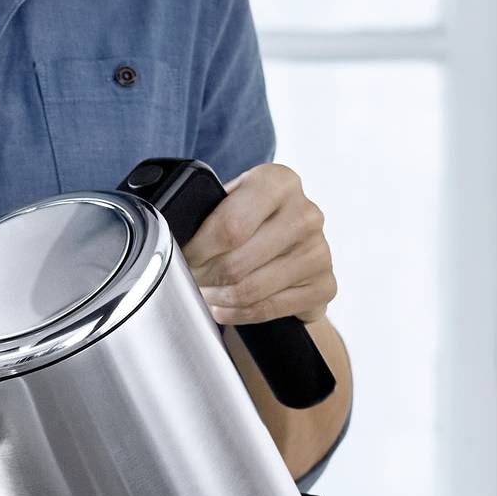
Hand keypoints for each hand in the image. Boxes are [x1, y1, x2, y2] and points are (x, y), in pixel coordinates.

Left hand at [185, 163, 335, 326]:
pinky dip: (237, 313)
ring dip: (217, 297)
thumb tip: (171, 235)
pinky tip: (224, 306)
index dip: (198, 250)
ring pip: (249, 290)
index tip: (183, 257)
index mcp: (279, 182)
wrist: (292, 244)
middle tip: (190, 278)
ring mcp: (319, 252)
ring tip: (205, 292)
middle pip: (236, 263)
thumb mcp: (230, 199)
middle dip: (203, 276)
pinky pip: (267, 310)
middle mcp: (306, 214)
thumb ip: (206, 210)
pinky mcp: (325, 286)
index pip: (230, 226)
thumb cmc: (251, 219)